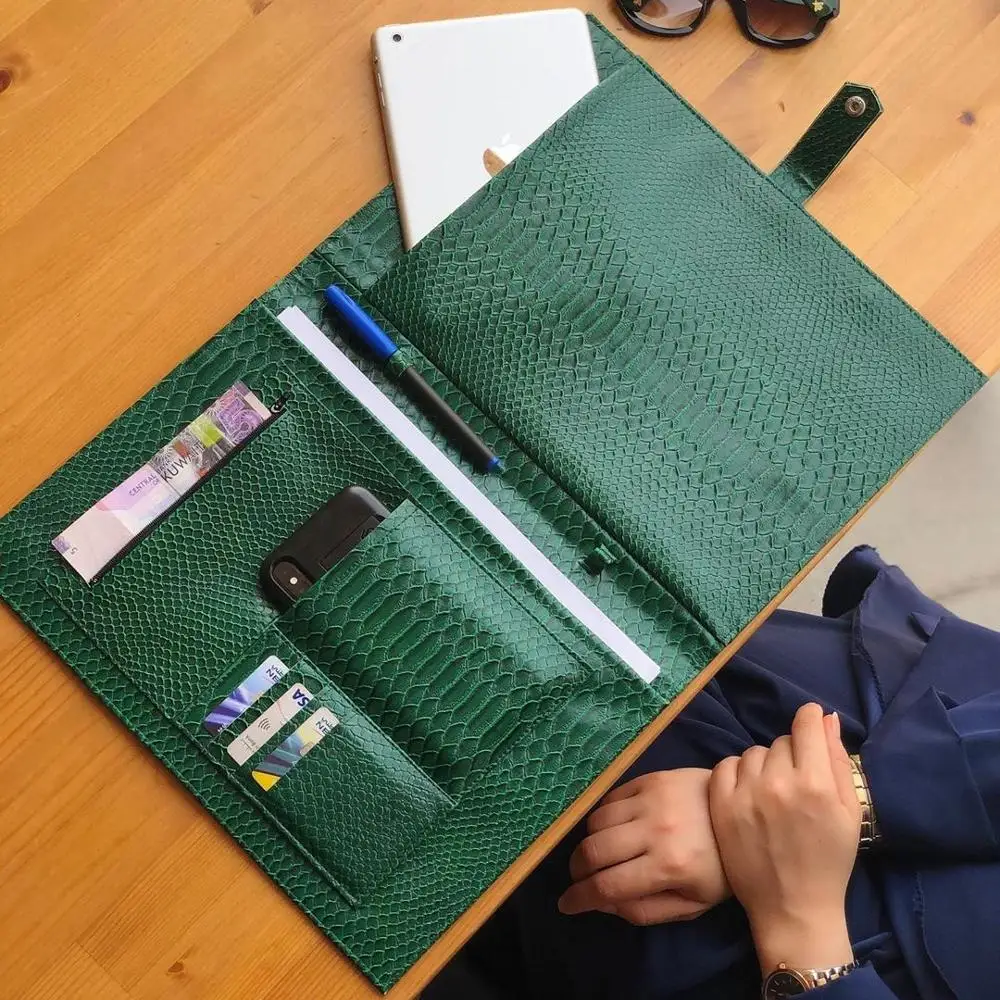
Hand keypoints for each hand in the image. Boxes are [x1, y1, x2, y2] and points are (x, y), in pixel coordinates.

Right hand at [557, 769, 730, 924]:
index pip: (607, 886)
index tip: (567, 904)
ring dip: (588, 842)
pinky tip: (611, 827)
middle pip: (593, 851)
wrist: (750, 813)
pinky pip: (609, 797)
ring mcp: (652, 799)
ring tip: (598, 853)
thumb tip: (603, 902)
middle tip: (580, 878)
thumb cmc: (721, 867)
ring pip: (596, 822)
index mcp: (669, 866)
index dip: (580, 898)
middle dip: (577, 871)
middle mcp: (655, 830)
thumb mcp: (692, 904)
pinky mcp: (651, 778)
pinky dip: (601, 816)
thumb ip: (645, 910)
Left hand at [709, 705, 860, 971]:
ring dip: (764, 764)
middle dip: (791, 754)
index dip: (810, 718)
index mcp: (814, 783)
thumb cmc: (829, 861)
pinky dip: (738, 773)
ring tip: (772, 792)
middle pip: (781, 741)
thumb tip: (826, 717)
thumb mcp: (850, 812)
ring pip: (754, 752)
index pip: (806, 724)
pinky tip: (749, 793)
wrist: (792, 907)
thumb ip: (838, 761)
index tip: (810, 723)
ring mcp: (744, 793)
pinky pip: (727, 765)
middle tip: (797, 782)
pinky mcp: (720, 804)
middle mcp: (776, 782)